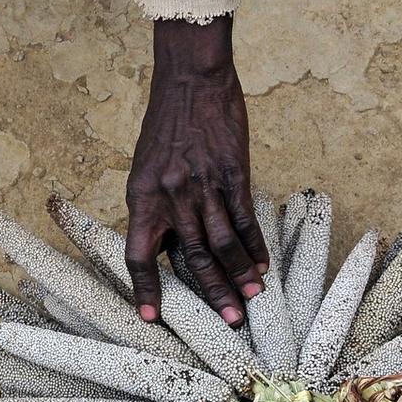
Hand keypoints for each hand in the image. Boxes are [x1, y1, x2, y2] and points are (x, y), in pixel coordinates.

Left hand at [124, 16, 269, 324]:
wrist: (191, 78)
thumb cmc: (167, 124)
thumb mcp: (147, 167)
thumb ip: (158, 207)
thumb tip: (172, 249)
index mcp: (141, 196)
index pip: (138, 253)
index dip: (144, 288)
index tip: (151, 318)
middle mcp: (171, 195)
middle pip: (191, 257)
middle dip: (211, 293)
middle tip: (230, 322)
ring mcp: (204, 184)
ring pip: (222, 242)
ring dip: (239, 275)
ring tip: (252, 300)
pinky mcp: (232, 172)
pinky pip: (244, 217)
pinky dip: (254, 244)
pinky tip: (263, 264)